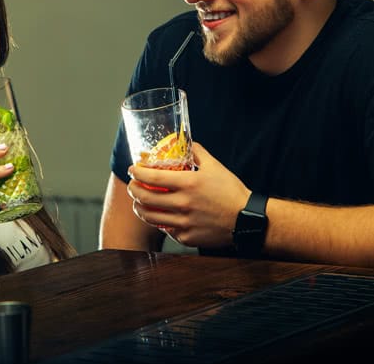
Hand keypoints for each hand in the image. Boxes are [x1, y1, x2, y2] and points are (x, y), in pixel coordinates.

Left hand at [126, 142, 249, 247]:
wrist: (247, 219)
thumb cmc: (231, 191)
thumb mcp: (214, 166)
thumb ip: (196, 152)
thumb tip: (184, 142)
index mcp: (188, 184)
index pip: (152, 178)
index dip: (137, 173)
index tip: (132, 169)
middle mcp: (183, 204)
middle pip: (145, 198)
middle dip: (133, 189)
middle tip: (132, 185)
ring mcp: (184, 223)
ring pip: (150, 217)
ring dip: (139, 208)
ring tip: (138, 202)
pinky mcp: (187, 238)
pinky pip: (165, 230)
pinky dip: (159, 222)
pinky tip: (159, 216)